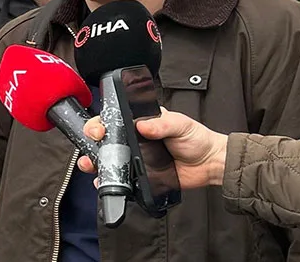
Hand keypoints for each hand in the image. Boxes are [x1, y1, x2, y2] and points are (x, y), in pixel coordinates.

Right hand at [77, 108, 228, 188]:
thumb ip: (162, 124)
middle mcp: (135, 139)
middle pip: (106, 139)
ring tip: (91, 164)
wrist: (208, 164)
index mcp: (141, 122)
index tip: (100, 128)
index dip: (102, 122)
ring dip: (95, 161)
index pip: (115, 118)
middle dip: (92, 140)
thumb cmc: (196, 139)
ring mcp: (136, 158)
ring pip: (109, 159)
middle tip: (94, 143)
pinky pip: (120, 179)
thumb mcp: (181, 125)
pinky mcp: (140, 176)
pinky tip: (104, 181)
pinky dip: (109, 180)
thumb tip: (143, 125)